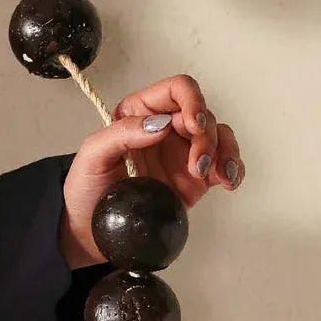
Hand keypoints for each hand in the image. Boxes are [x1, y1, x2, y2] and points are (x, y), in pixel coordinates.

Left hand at [58, 73, 243, 269]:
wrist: (93, 230)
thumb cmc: (86, 189)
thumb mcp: (92, 156)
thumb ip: (121, 134)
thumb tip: (160, 124)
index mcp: (140, 113)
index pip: (176, 90)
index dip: (192, 101)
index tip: (193, 125)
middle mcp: (165, 128)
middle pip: (203, 116)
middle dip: (206, 138)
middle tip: (197, 166)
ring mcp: (183, 152)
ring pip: (220, 136)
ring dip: (225, 153)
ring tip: (217, 177)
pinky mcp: (196, 177)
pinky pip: (225, 163)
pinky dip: (234, 168)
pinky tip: (228, 182)